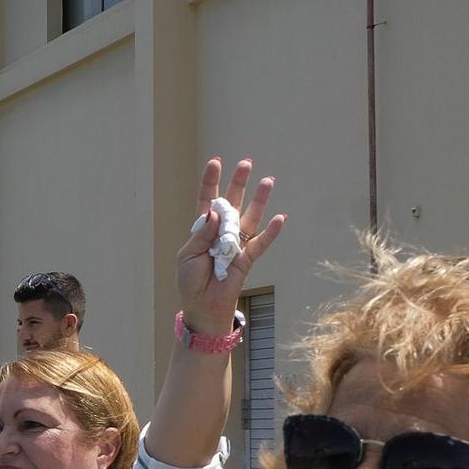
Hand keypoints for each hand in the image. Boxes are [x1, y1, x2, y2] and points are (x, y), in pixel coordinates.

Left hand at [177, 158, 284, 333]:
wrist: (202, 307)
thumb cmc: (191, 282)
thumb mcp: (188, 255)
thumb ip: (202, 233)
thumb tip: (214, 210)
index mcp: (204, 229)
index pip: (207, 200)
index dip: (211, 181)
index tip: (216, 161)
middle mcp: (222, 233)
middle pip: (232, 202)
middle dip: (239, 182)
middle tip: (247, 163)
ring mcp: (236, 244)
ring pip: (250, 218)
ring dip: (259, 200)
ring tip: (268, 180)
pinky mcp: (247, 259)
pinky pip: (260, 244)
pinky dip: (271, 232)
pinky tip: (280, 217)